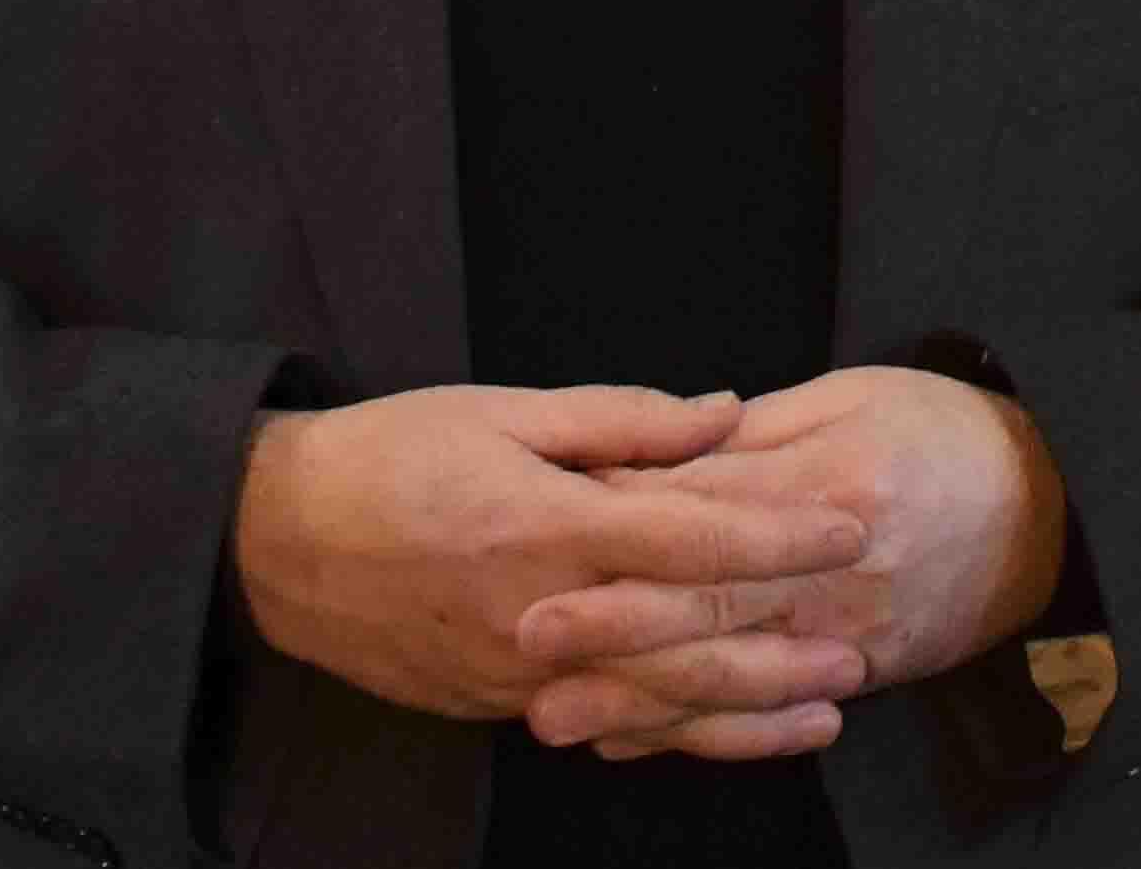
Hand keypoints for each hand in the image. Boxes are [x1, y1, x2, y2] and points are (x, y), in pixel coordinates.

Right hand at [230, 386, 868, 727]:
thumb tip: (723, 414)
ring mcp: (521, 673)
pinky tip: (725, 731)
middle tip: (862, 644)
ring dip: (746, 712)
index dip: (780, 537)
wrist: (278, 540)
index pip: (693, 537)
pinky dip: (672, 731)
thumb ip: (621, 421)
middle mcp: (543, 611)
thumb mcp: (503, 410)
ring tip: (823, 711)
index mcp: (550, 523)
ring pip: (654, 703)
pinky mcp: (497, 704)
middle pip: (688, 642)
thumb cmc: (390, 455)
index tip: (848, 528)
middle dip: (784, 649)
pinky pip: (601, 722)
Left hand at [508, 366, 1070, 761]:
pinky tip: (639, 740)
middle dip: (612, 625)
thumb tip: (669, 450)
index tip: (546, 533)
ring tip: (558, 715)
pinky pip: (771, 707)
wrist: (1054, 504)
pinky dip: (703, 728)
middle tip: (527, 640)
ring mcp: (852, 630)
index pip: (707, 509)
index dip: (623, 524)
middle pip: (707, 602)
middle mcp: (836, 568)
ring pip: (730, 672)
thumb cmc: (946, 430)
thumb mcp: (853, 397)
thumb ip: (757, 431)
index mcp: (827, 483)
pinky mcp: (867, 671)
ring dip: (641, 698)